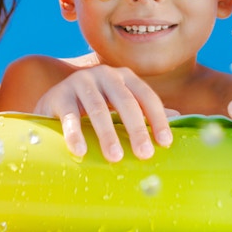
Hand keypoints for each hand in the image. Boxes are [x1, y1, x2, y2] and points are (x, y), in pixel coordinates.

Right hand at [33, 66, 172, 161]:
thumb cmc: (94, 109)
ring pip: (98, 109)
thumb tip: (179, 119)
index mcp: (124, 77)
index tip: (165, 143)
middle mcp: (104, 74)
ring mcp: (79, 82)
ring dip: (108, 134)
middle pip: (125, 102)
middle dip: (136, 129)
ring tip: (115, 157)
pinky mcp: (58, 95)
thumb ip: (144, 111)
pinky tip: (81, 151)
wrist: (52, 104)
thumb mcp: (119, 107)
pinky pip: (69, 116)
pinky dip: (75, 134)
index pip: (146, 97)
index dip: (158, 119)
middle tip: (145, 155)